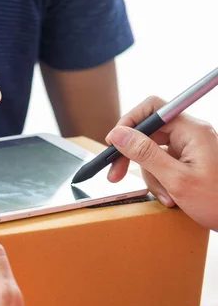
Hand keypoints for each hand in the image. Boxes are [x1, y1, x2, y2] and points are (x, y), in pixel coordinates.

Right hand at [106, 96, 217, 229]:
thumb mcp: (176, 179)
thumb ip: (145, 154)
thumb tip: (118, 134)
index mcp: (192, 131)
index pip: (153, 109)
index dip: (129, 122)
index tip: (113, 142)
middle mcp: (191, 134)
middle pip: (149, 132)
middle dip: (132, 155)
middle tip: (115, 174)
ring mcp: (191, 147)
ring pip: (153, 151)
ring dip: (150, 175)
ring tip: (164, 195)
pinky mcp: (189, 160)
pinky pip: (163, 163)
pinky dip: (160, 180)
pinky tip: (171, 196)